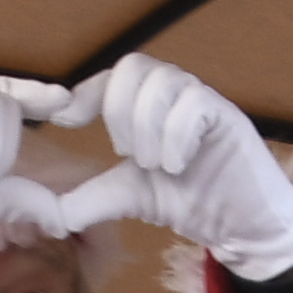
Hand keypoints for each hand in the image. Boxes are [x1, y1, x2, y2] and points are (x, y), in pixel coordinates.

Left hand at [42, 52, 292, 280]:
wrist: (243, 224)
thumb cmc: (192, 201)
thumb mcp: (132, 198)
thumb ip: (92, 199)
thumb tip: (50, 215)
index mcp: (148, 106)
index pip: (111, 78)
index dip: (84, 94)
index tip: (64, 120)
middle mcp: (174, 95)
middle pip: (132, 67)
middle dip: (118, 111)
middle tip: (125, 154)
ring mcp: (202, 101)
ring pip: (162, 82)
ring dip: (147, 126)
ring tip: (154, 165)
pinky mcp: (227, 116)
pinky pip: (194, 103)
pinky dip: (175, 136)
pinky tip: (176, 166)